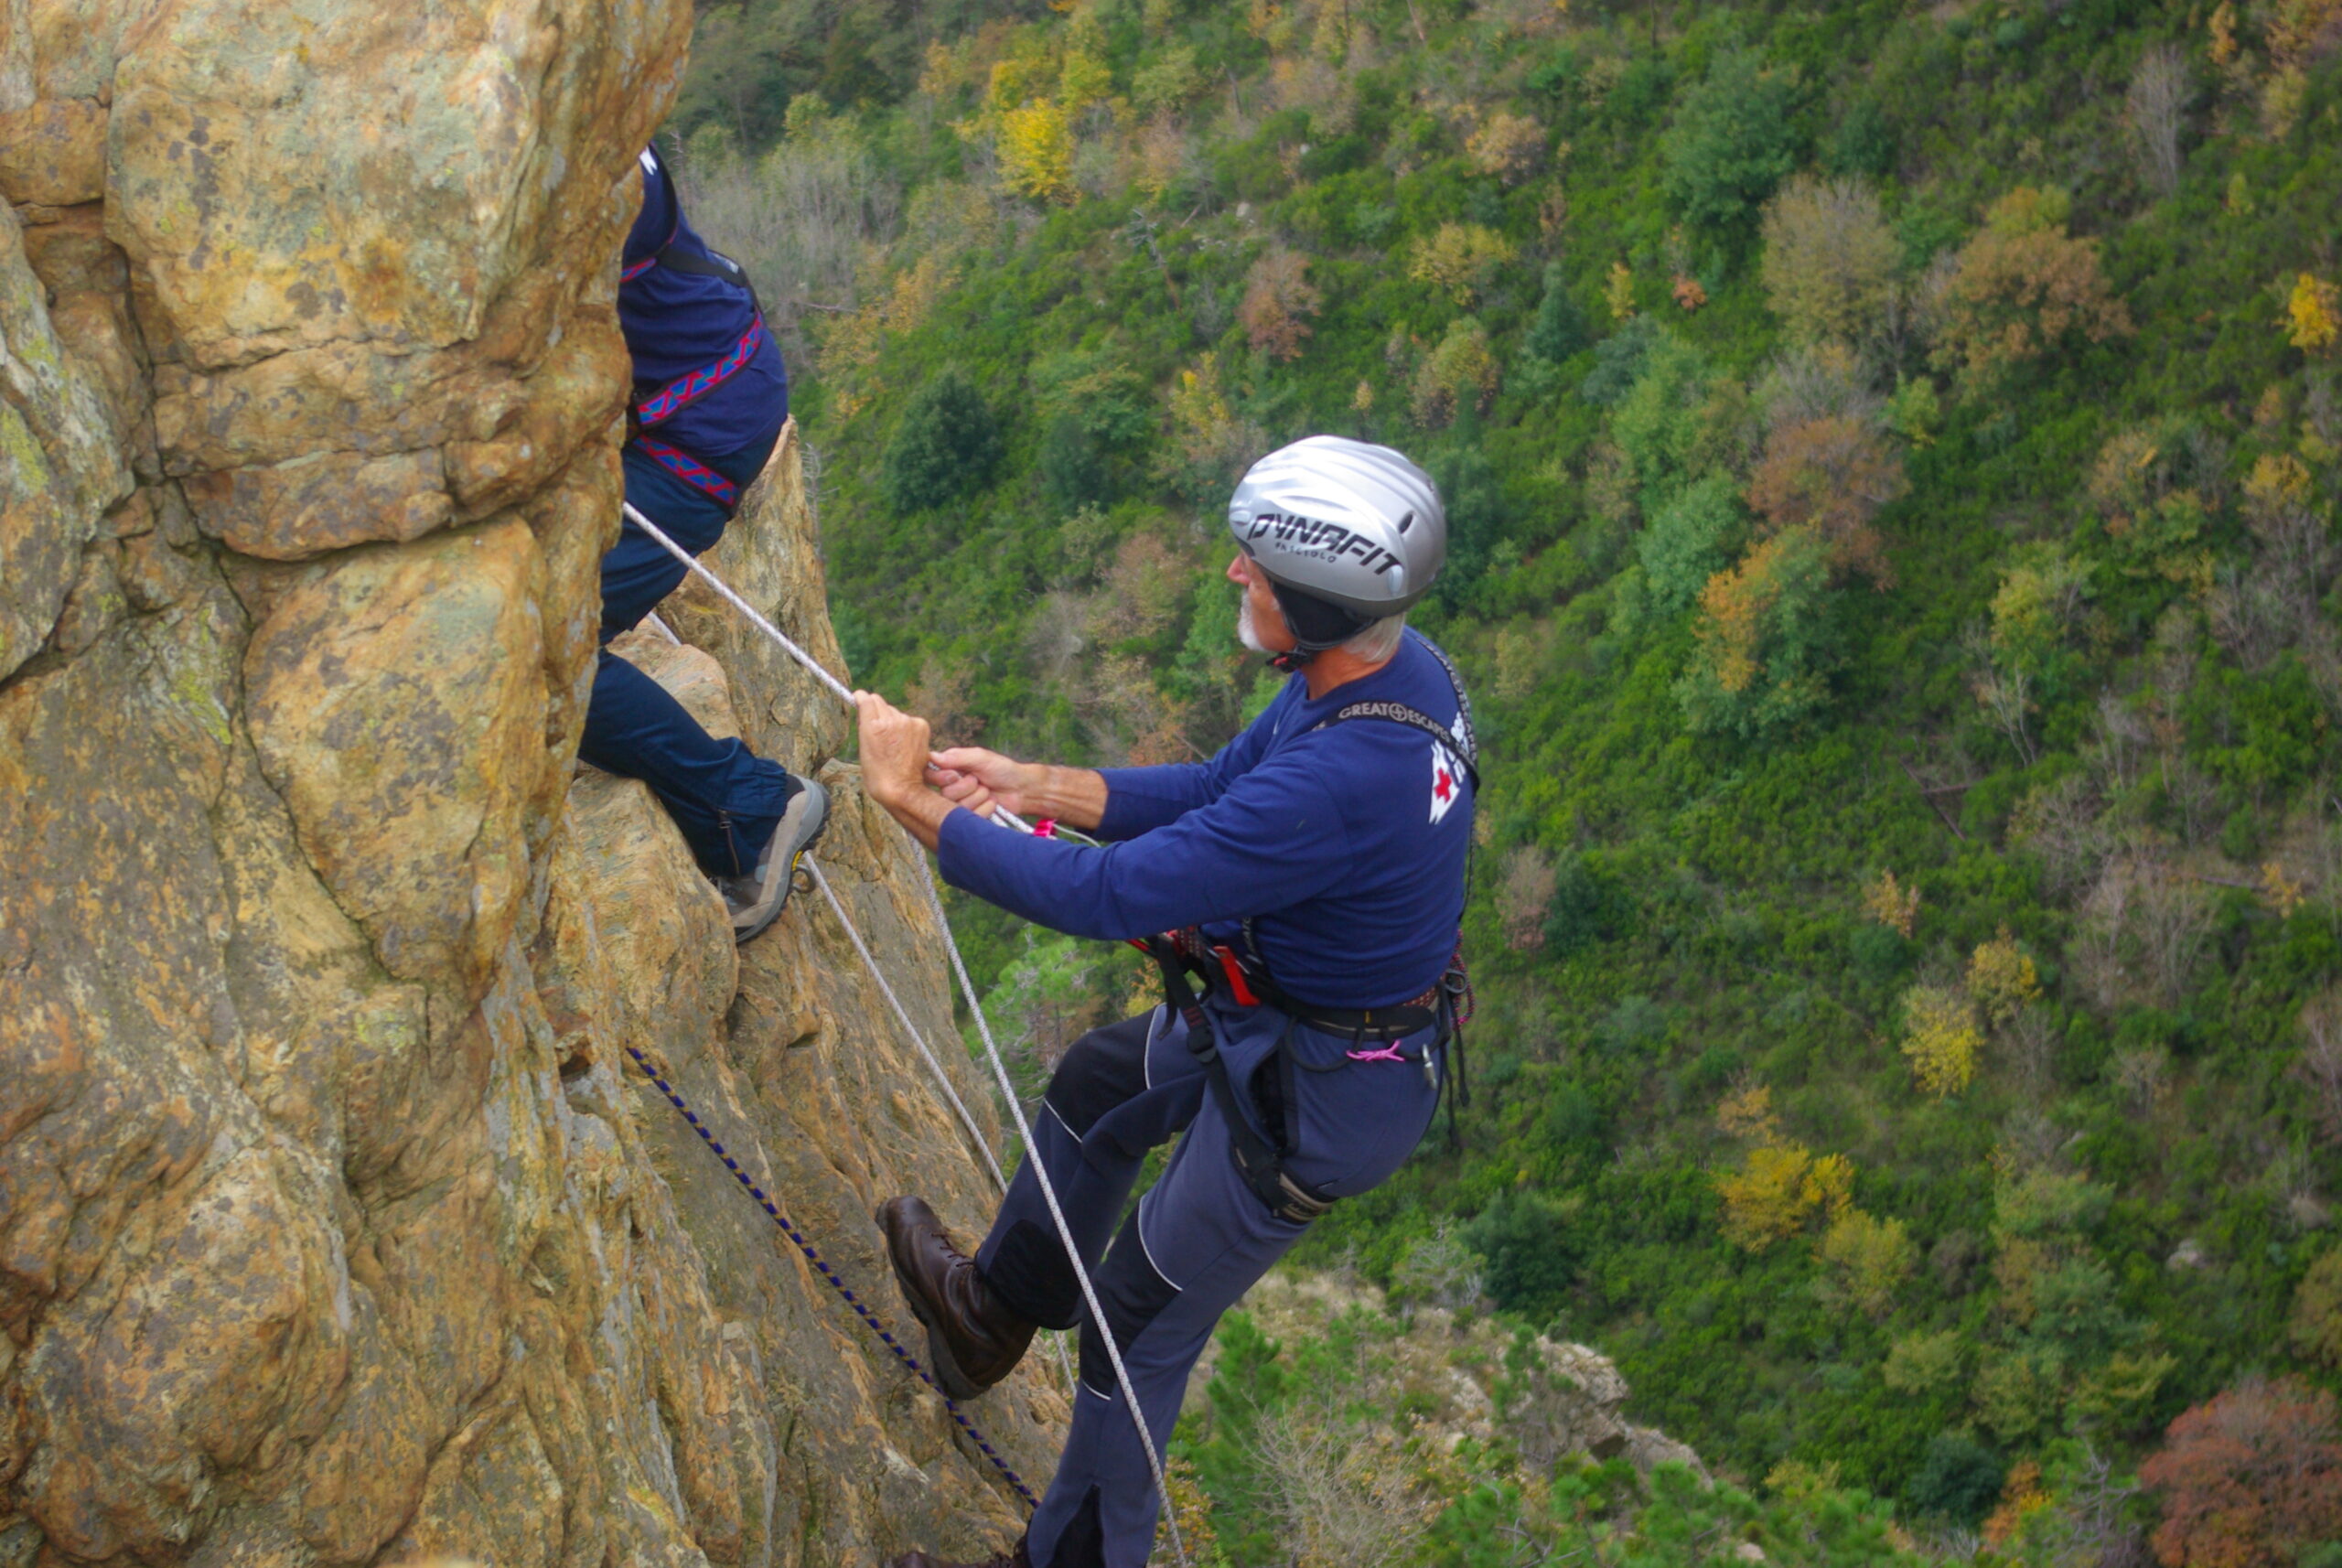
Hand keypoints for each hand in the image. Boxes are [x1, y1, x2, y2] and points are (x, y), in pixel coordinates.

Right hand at [853, 691, 933, 808]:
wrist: (902, 789)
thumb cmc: (878, 775)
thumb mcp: (863, 748)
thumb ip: (865, 726)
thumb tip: (866, 712)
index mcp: (872, 725)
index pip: (865, 698)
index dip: (862, 698)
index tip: (860, 699)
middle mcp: (891, 719)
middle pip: (880, 702)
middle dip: (877, 712)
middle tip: (878, 729)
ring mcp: (908, 722)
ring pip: (895, 712)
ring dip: (893, 721)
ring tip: (893, 743)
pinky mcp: (921, 726)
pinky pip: (909, 720)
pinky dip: (907, 728)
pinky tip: (905, 744)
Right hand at [929, 747, 1045, 815]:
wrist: (1022, 789)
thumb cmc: (1002, 769)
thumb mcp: (981, 757)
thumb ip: (957, 757)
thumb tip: (932, 756)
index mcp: (950, 768)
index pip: (930, 775)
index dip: (940, 778)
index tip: (954, 775)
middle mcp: (952, 786)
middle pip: (944, 794)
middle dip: (966, 787)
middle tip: (979, 780)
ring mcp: (960, 803)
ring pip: (957, 807)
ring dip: (978, 797)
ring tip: (988, 790)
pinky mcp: (970, 817)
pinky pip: (969, 818)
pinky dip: (985, 808)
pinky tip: (992, 802)